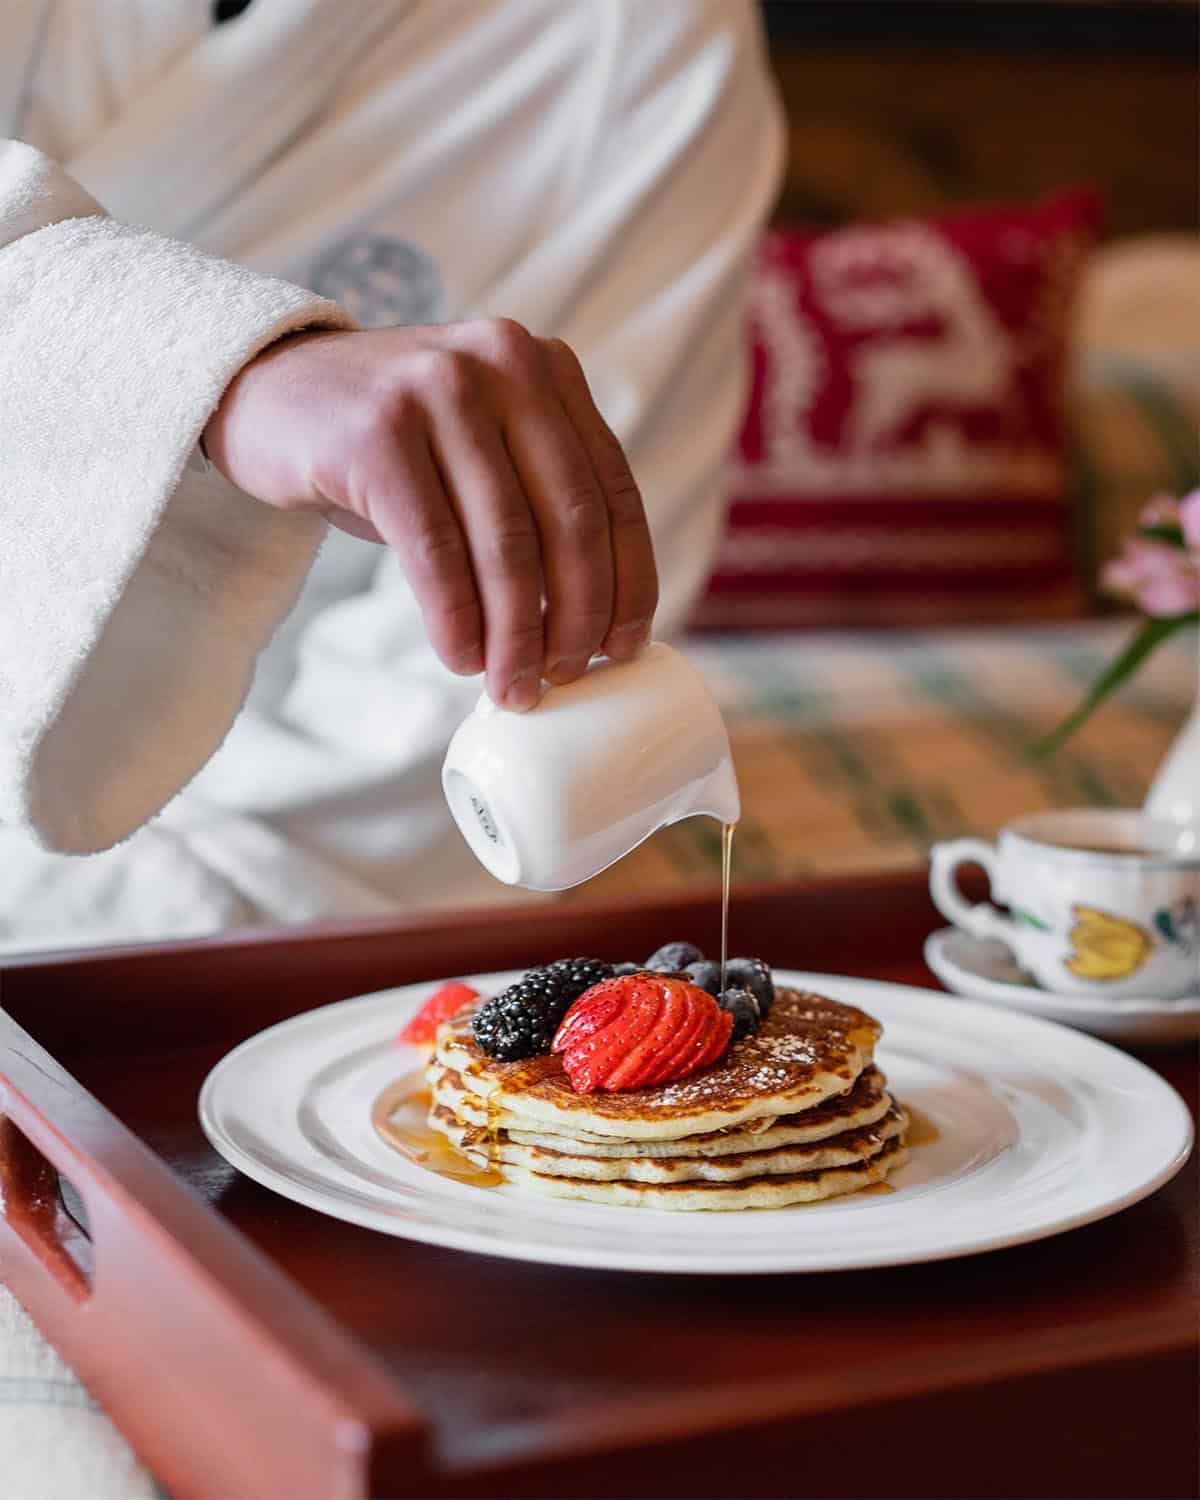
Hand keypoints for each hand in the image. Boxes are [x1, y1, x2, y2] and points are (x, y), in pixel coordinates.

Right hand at [202, 321, 657, 708]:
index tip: (623, 649)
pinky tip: (461, 657)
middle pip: (568, 521)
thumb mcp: (478, 448)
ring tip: (512, 687)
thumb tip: (592, 625)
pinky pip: (436, 549)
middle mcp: (502, 364)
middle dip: (575, 617)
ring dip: (515, 634)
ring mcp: (437, 389)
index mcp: (546, 369)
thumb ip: (537, 501)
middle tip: (565, 679)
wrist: (266, 392)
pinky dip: (456, 617)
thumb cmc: (389, 448)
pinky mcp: (376, 432)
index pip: (612, 491)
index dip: (628, 581)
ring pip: (505, 542)